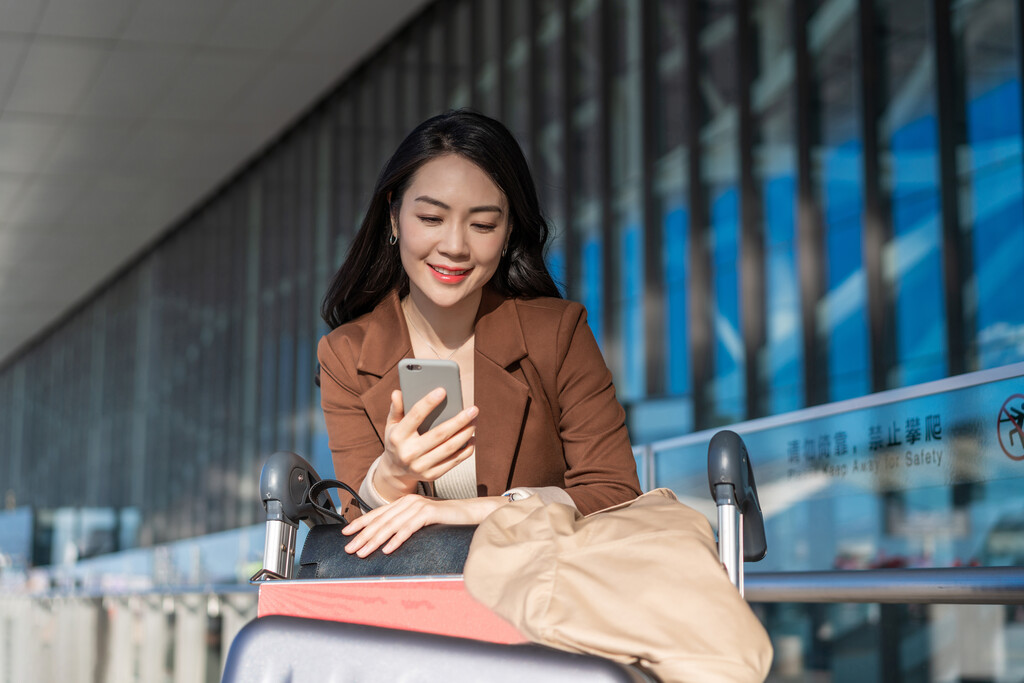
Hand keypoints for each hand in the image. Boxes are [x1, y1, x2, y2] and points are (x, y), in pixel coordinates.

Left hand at [342, 495, 504, 556]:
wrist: (472, 513)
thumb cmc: (448, 519)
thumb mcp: (422, 521)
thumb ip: (406, 525)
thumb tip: (387, 539)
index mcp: (405, 503)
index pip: (378, 513)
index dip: (361, 522)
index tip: (346, 533)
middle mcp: (409, 501)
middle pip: (381, 520)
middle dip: (363, 535)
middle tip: (349, 548)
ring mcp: (419, 506)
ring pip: (391, 525)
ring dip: (375, 540)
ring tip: (363, 551)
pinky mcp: (430, 513)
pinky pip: (409, 528)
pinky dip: (397, 539)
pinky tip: (388, 549)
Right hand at [374, 389, 477, 498]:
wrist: (395, 471)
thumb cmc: (397, 441)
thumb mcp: (392, 425)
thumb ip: (396, 409)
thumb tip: (397, 393)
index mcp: (398, 436)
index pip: (415, 416)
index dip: (429, 402)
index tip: (443, 391)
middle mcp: (409, 453)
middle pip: (439, 434)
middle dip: (459, 420)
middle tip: (473, 409)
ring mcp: (421, 466)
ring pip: (449, 447)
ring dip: (466, 433)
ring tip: (474, 421)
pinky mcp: (432, 475)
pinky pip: (453, 461)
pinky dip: (466, 450)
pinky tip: (472, 438)